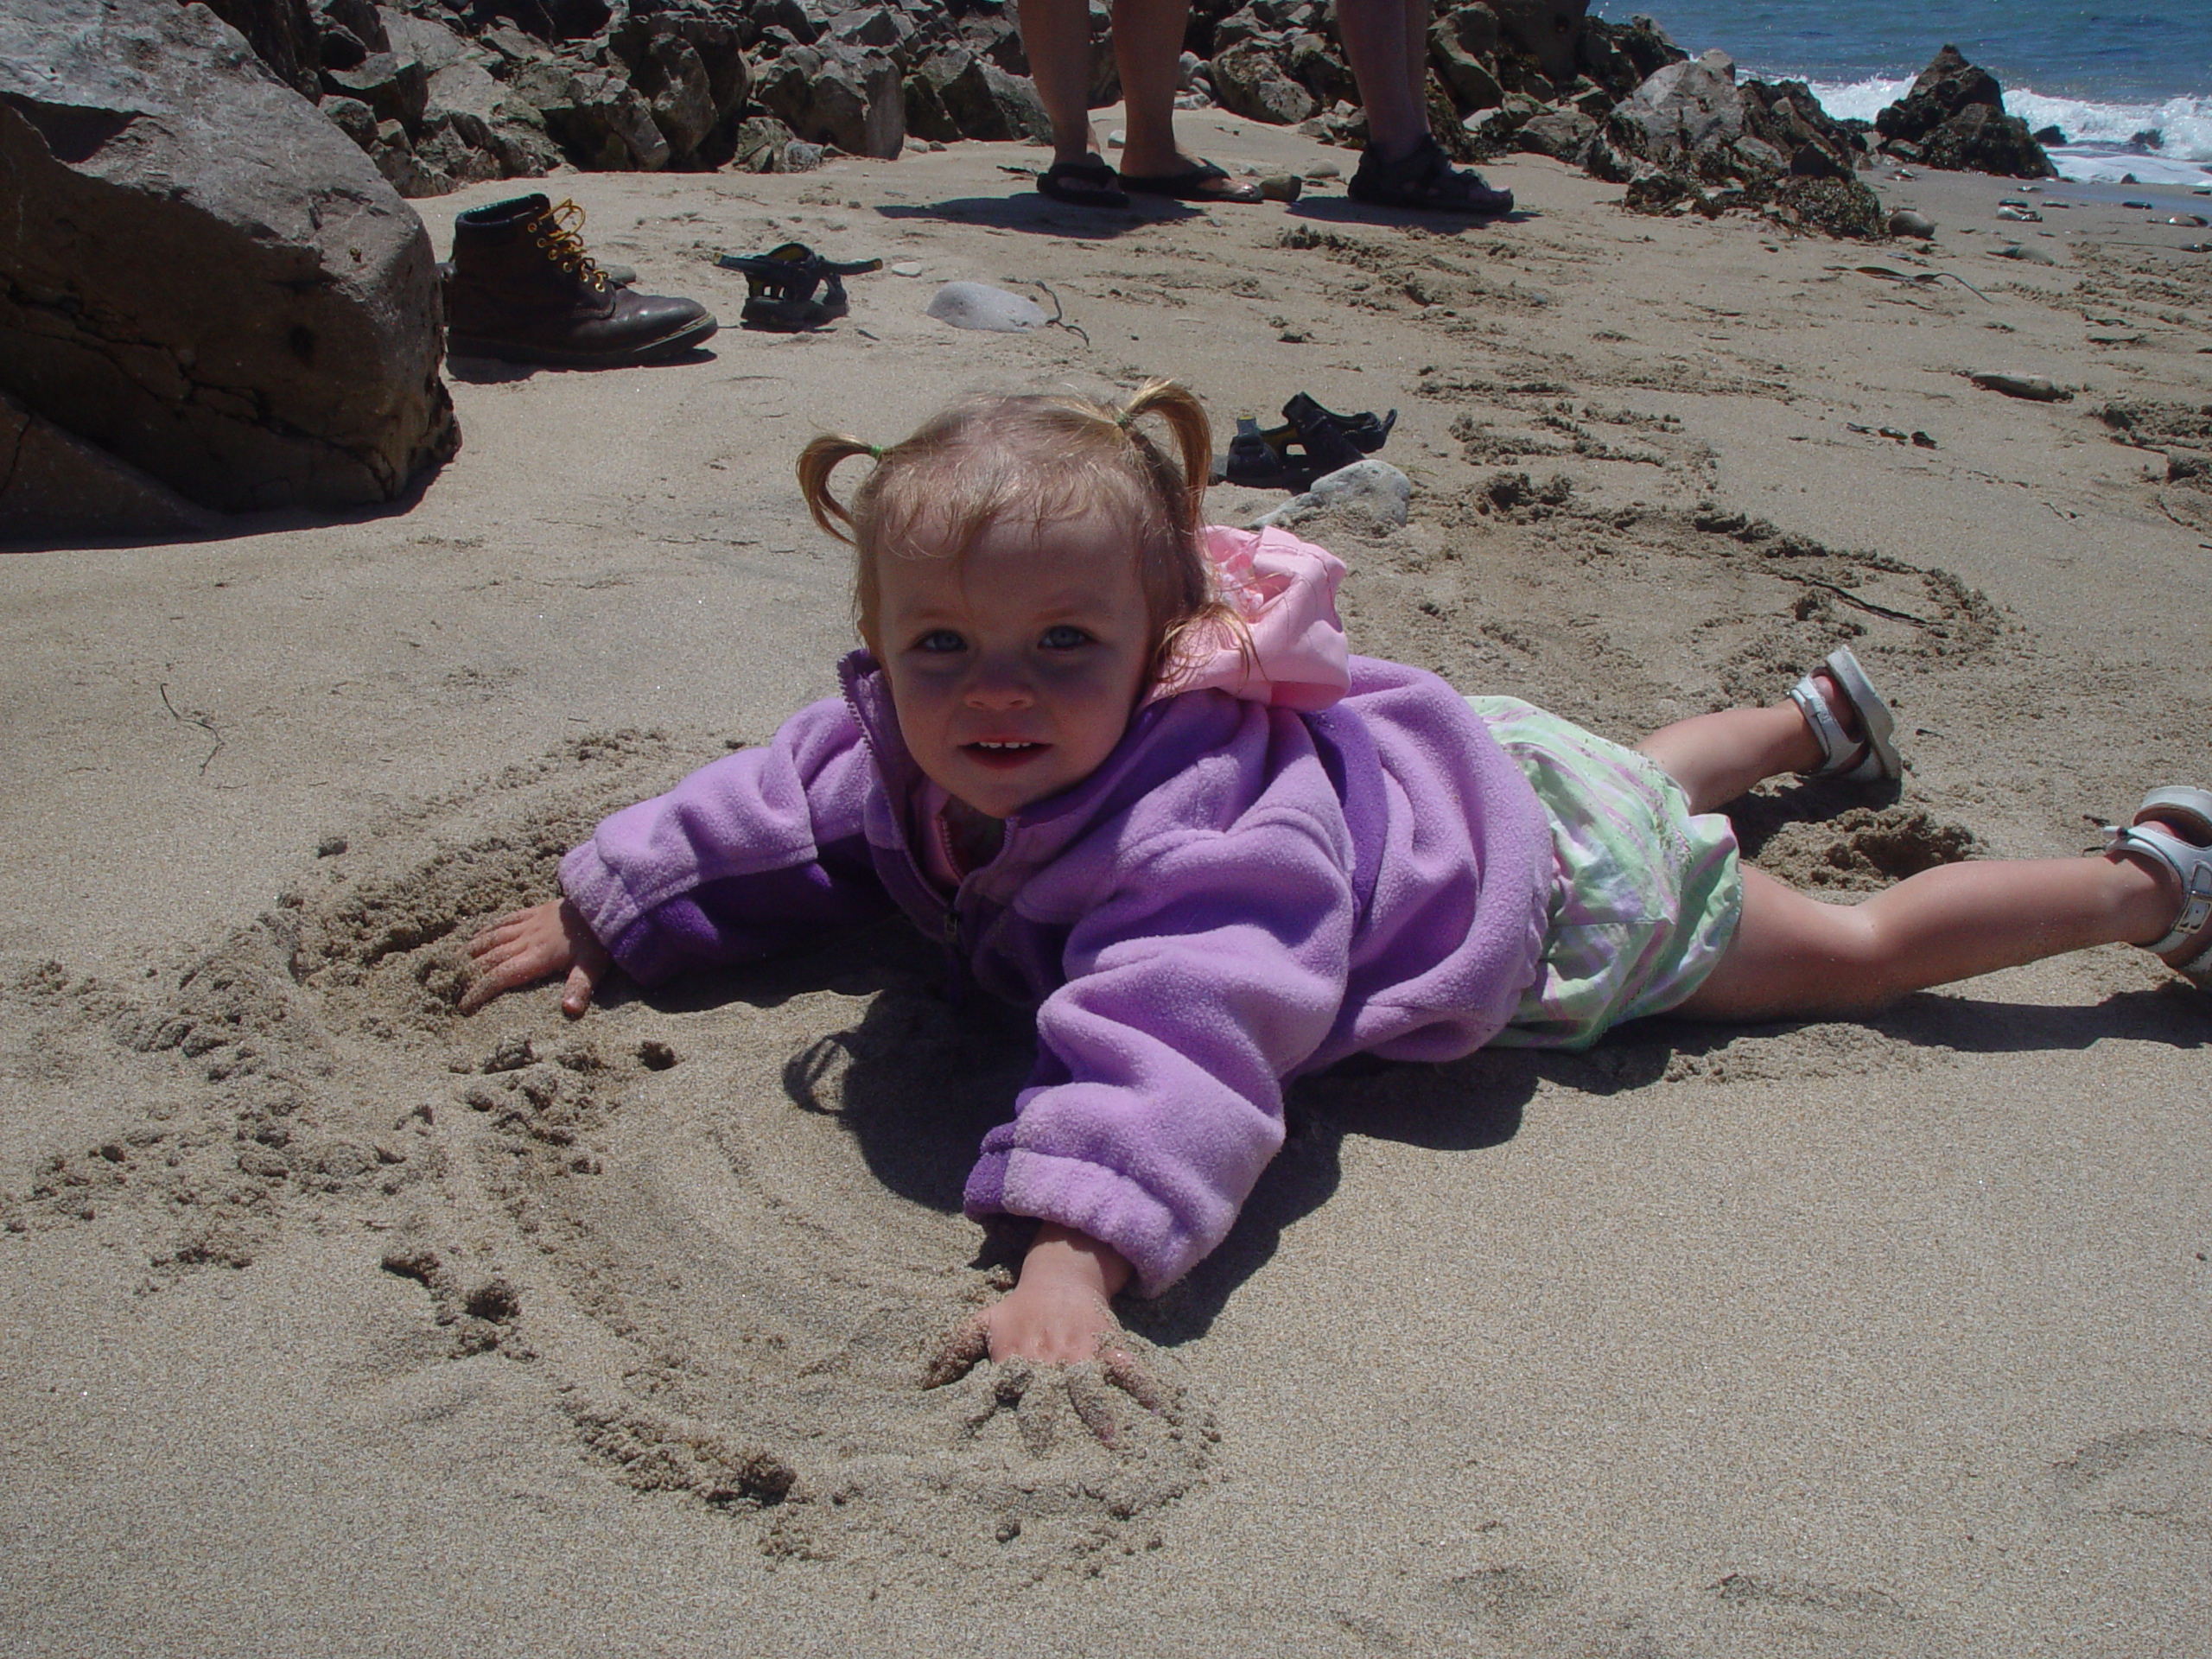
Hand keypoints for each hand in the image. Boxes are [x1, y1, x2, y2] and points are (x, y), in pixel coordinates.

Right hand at [460, 898, 610, 1016]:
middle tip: (452, 988)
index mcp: (538, 956)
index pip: (501, 976)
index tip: (464, 1006)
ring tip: (454, 964)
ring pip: (492, 938)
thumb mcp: (594, 966)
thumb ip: (579, 987)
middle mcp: (527, 940)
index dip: (480, 991)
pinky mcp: (533, 912)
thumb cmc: (600, 938)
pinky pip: (503, 921)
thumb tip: (569, 1011)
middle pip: (490, 959)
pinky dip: (486, 930)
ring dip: (472, 951)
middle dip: (469, 974)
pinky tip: (476, 936)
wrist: (603, 899)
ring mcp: (529, 924)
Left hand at [924, 1226, 1164, 1444]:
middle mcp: (1047, 1357)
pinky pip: (1128, 1368)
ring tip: (1110, 1442)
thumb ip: (954, 1353)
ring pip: (1088, 1385)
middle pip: (1046, 1394)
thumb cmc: (1019, 1310)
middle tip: (1047, 1459)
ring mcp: (1080, 1351)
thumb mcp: (982, 1323)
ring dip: (1098, 1413)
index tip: (986, 1445)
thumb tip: (923, 1386)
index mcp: (1015, 1356)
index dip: (995, 1413)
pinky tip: (1156, 1411)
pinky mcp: (1108, 1345)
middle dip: (1048, 1423)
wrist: (1063, 1275)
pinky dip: (1142, 1387)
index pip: (1003, 1388)